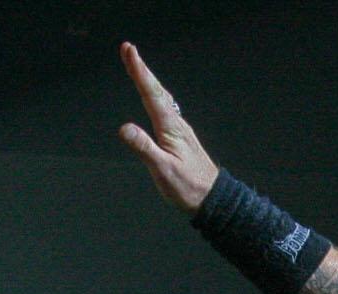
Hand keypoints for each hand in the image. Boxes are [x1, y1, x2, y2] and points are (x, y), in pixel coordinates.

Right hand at [117, 43, 220, 213]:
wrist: (213, 199)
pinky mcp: (180, 139)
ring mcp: (179, 131)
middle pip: (156, 91)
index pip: (150, 94)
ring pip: (161, 99)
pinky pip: (165, 110)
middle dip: (141, 70)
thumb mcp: (163, 170)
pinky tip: (155, 100)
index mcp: (170, 128)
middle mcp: (176, 124)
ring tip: (137, 66)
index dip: (138, 71)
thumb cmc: (188, 187)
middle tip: (128, 50)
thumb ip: (144, 148)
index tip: (129, 50)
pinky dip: (155, 97)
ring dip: (148, 81)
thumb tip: (125, 128)